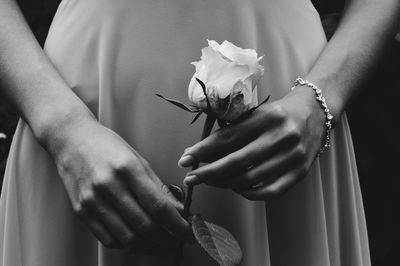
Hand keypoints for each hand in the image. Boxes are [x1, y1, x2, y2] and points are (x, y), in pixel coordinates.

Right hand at [44, 116, 190, 250]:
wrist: (71, 139)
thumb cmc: (106, 145)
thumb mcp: (138, 159)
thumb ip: (157, 186)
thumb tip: (177, 209)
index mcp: (128, 169)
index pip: (158, 206)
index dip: (176, 225)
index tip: (188, 232)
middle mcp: (109, 186)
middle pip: (144, 225)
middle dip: (167, 238)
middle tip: (177, 240)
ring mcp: (92, 200)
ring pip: (127, 238)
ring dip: (149, 246)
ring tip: (161, 243)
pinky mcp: (81, 211)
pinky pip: (108, 238)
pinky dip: (128, 245)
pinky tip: (139, 240)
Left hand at [179, 88, 325, 199]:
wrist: (315, 112)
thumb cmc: (278, 113)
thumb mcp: (255, 114)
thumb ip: (230, 131)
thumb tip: (197, 152)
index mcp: (266, 117)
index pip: (228, 138)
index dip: (203, 151)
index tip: (184, 160)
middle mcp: (281, 137)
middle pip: (237, 162)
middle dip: (208, 172)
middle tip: (190, 177)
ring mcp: (293, 157)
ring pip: (250, 179)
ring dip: (224, 183)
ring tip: (211, 180)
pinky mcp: (300, 173)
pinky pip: (270, 192)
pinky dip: (248, 193)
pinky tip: (236, 188)